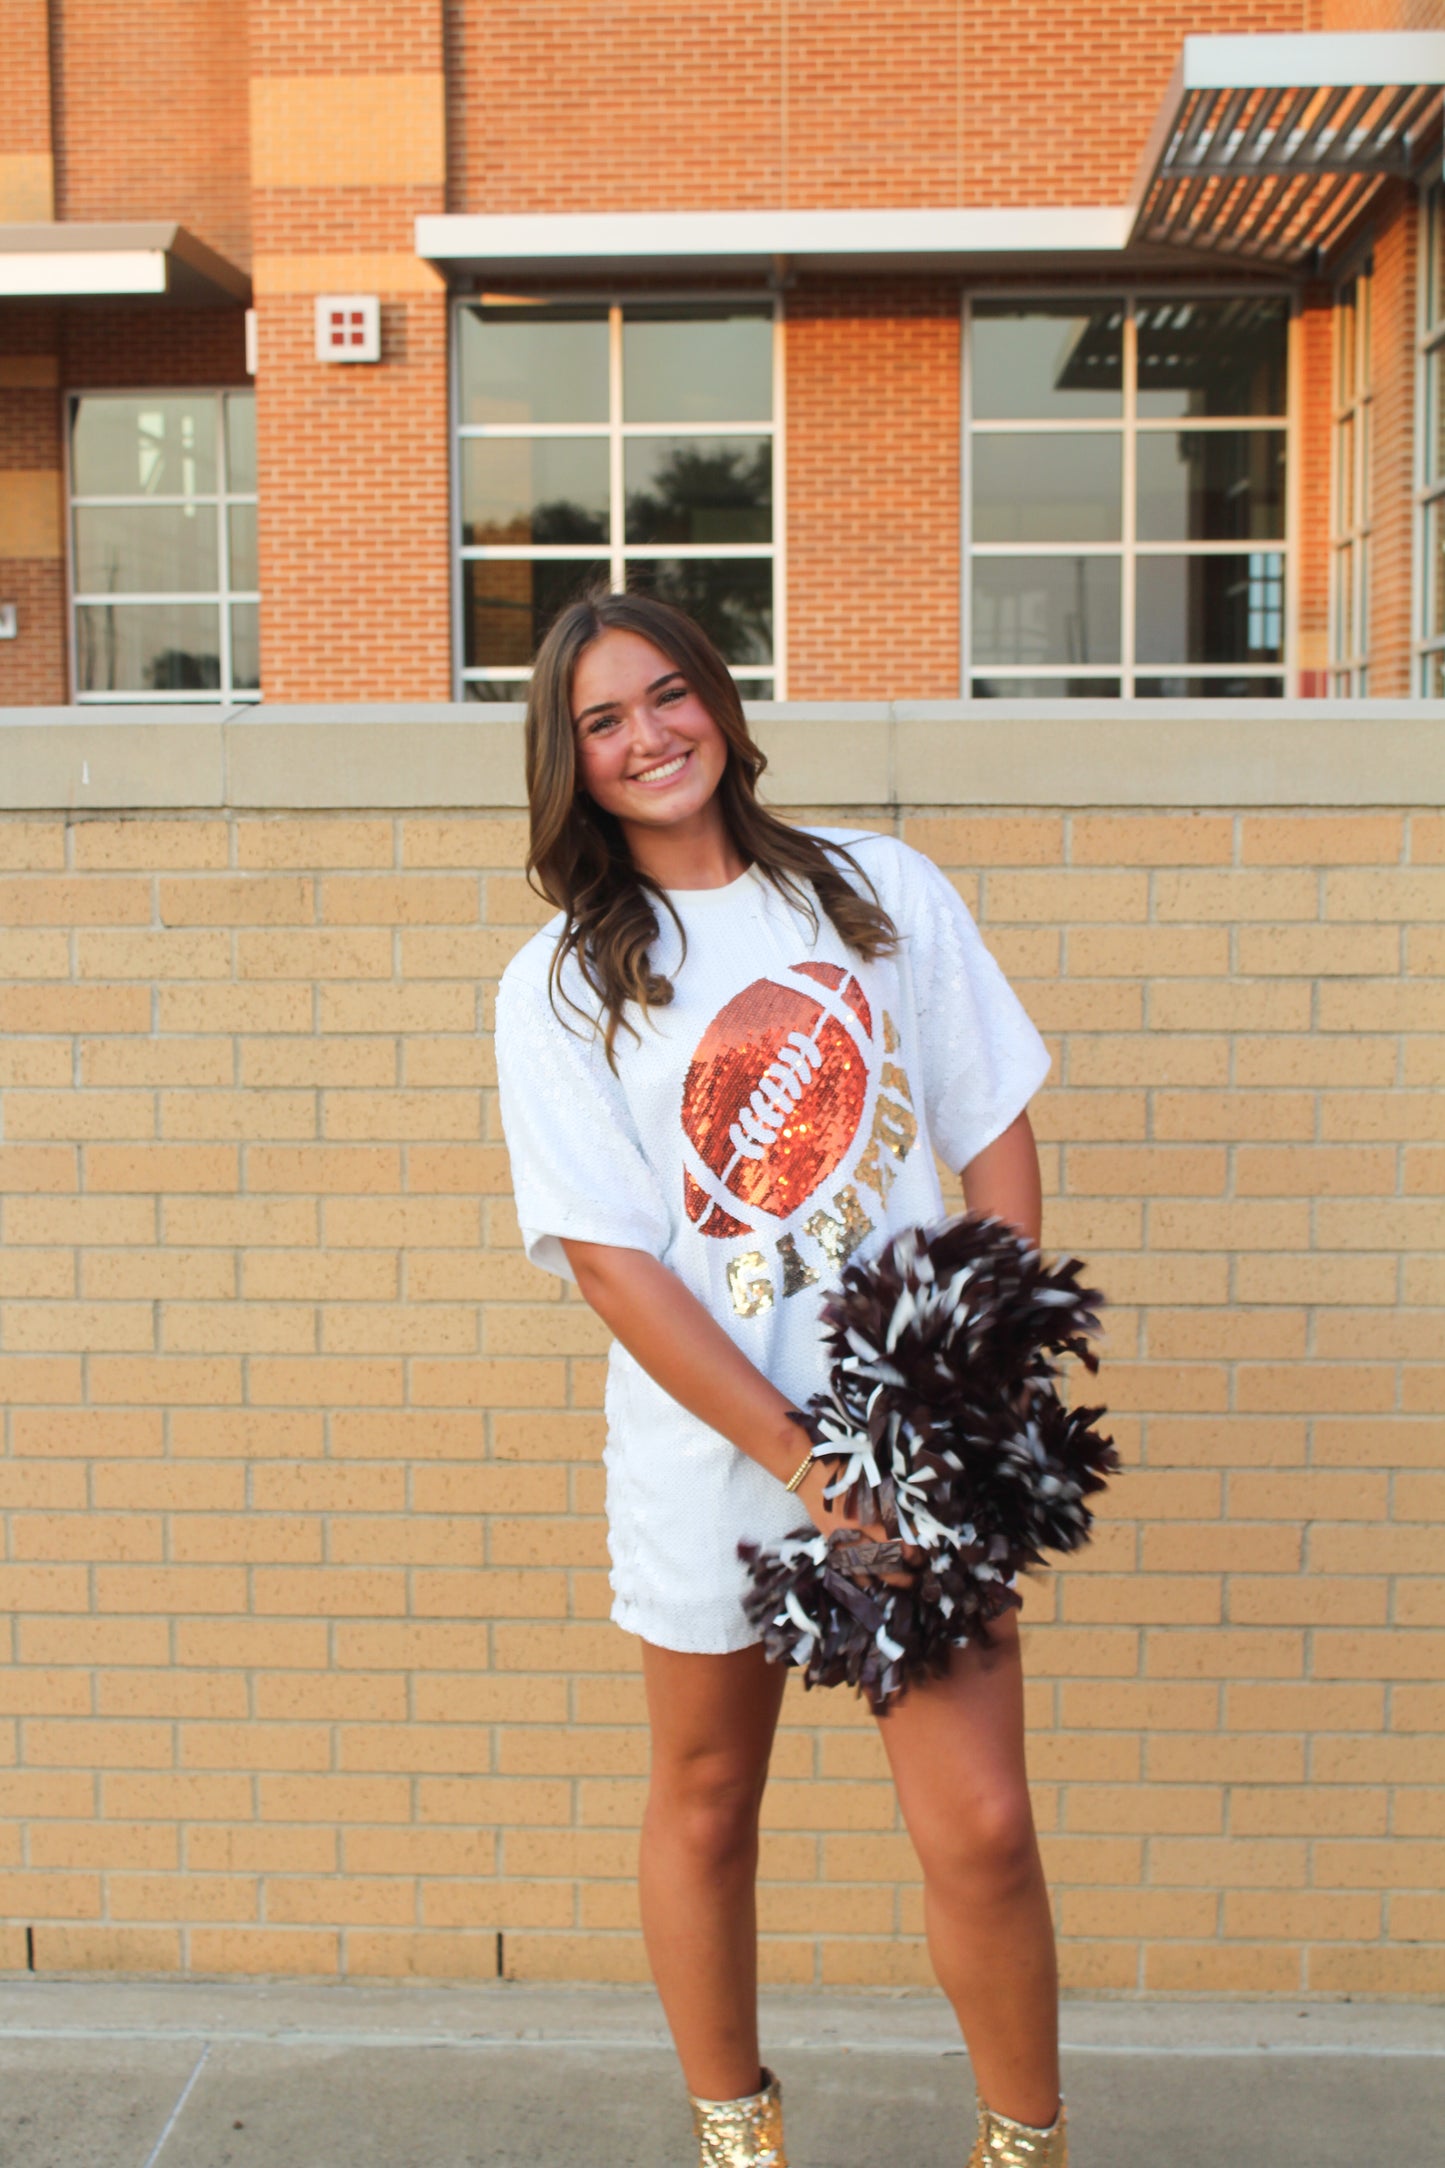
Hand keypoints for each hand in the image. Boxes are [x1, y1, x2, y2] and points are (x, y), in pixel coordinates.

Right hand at [793, 1457, 920, 1588]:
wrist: (806, 1473)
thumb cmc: (842, 1472)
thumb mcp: (869, 1483)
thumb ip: (886, 1503)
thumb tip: (909, 1523)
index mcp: (864, 1515)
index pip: (893, 1542)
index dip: (910, 1552)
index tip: (921, 1556)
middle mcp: (852, 1532)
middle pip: (880, 1562)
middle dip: (901, 1575)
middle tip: (916, 1577)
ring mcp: (839, 1540)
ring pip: (863, 1570)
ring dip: (883, 1579)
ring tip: (899, 1584)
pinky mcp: (829, 1542)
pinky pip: (845, 1567)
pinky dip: (859, 1577)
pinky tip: (871, 1582)